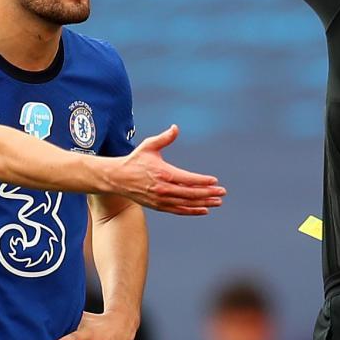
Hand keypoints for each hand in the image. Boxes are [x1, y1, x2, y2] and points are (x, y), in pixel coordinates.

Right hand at [108, 125, 223, 214]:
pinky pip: (179, 210)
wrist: (117, 179)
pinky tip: (204, 210)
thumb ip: (164, 138)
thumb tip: (175, 127)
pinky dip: (192, 211)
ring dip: (203, 203)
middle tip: (222, 192)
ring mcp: (161, 200)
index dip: (203, 181)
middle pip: (191, 194)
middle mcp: (163, 189)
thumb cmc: (135, 160)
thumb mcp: (149, 146)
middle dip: (208, 193)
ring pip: (186, 204)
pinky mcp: (158, 206)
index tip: (215, 181)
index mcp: (163, 173)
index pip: (188, 180)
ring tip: (217, 202)